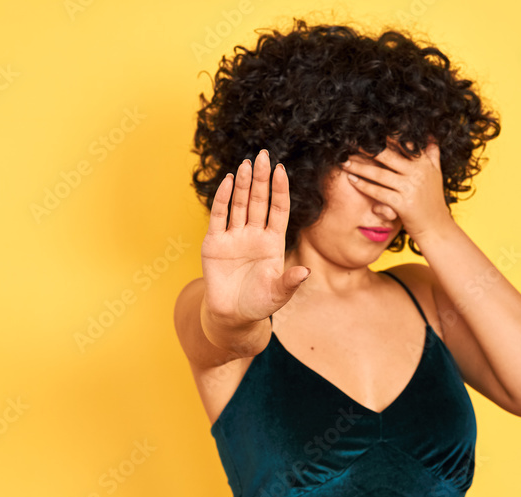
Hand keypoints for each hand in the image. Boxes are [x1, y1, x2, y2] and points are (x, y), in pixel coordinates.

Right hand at [201, 149, 309, 326]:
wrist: (232, 315)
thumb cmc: (258, 304)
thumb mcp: (278, 294)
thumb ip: (289, 282)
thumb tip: (306, 271)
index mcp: (273, 243)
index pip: (278, 210)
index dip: (279, 191)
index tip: (281, 170)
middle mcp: (254, 234)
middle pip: (258, 201)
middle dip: (261, 179)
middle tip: (263, 156)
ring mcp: (234, 237)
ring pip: (239, 204)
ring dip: (242, 184)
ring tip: (246, 163)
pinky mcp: (215, 242)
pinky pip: (219, 216)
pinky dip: (222, 199)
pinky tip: (227, 181)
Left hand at [340, 136, 453, 242]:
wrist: (436, 228)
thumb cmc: (433, 201)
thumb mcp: (436, 175)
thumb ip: (432, 155)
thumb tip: (430, 136)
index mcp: (425, 164)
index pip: (403, 144)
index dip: (385, 137)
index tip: (367, 132)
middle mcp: (418, 174)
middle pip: (387, 156)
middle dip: (366, 148)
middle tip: (350, 143)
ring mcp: (410, 189)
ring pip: (379, 174)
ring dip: (359, 167)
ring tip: (345, 161)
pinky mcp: (403, 204)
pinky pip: (378, 192)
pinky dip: (363, 185)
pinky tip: (352, 180)